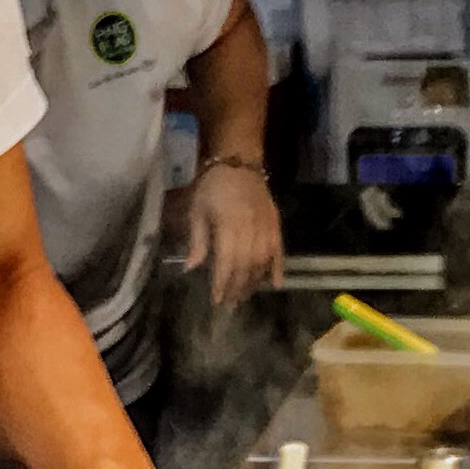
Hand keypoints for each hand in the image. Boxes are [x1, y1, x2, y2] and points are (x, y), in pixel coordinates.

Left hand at [181, 162, 282, 308]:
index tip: (217, 300)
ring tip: (245, 297)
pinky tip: (275, 284)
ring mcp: (266, 226)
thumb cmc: (212, 187)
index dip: (222, 283)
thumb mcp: (197, 211)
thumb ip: (197, 241)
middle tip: (230, 305)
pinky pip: (279, 250)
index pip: (227, 261)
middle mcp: (250, 228)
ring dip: (254, 282)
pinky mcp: (276, 224)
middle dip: (238, 288)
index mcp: (228, 224)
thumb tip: (190, 269)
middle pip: (246, 265)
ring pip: (263, 261)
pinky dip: (278, 268)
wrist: (238, 163)